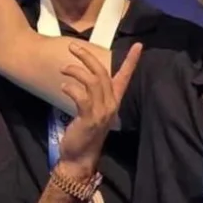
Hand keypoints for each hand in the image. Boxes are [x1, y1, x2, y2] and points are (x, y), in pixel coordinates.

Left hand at [56, 42, 141, 177]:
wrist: (80, 157)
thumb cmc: (85, 130)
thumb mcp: (92, 108)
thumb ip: (94, 92)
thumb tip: (86, 72)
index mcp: (114, 100)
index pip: (125, 76)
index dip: (132, 61)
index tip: (139, 45)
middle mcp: (111, 104)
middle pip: (103, 73)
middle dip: (88, 57)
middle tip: (72, 47)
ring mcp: (102, 112)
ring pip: (93, 81)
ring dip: (76, 71)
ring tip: (63, 69)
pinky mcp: (90, 119)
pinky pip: (82, 97)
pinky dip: (71, 88)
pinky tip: (63, 87)